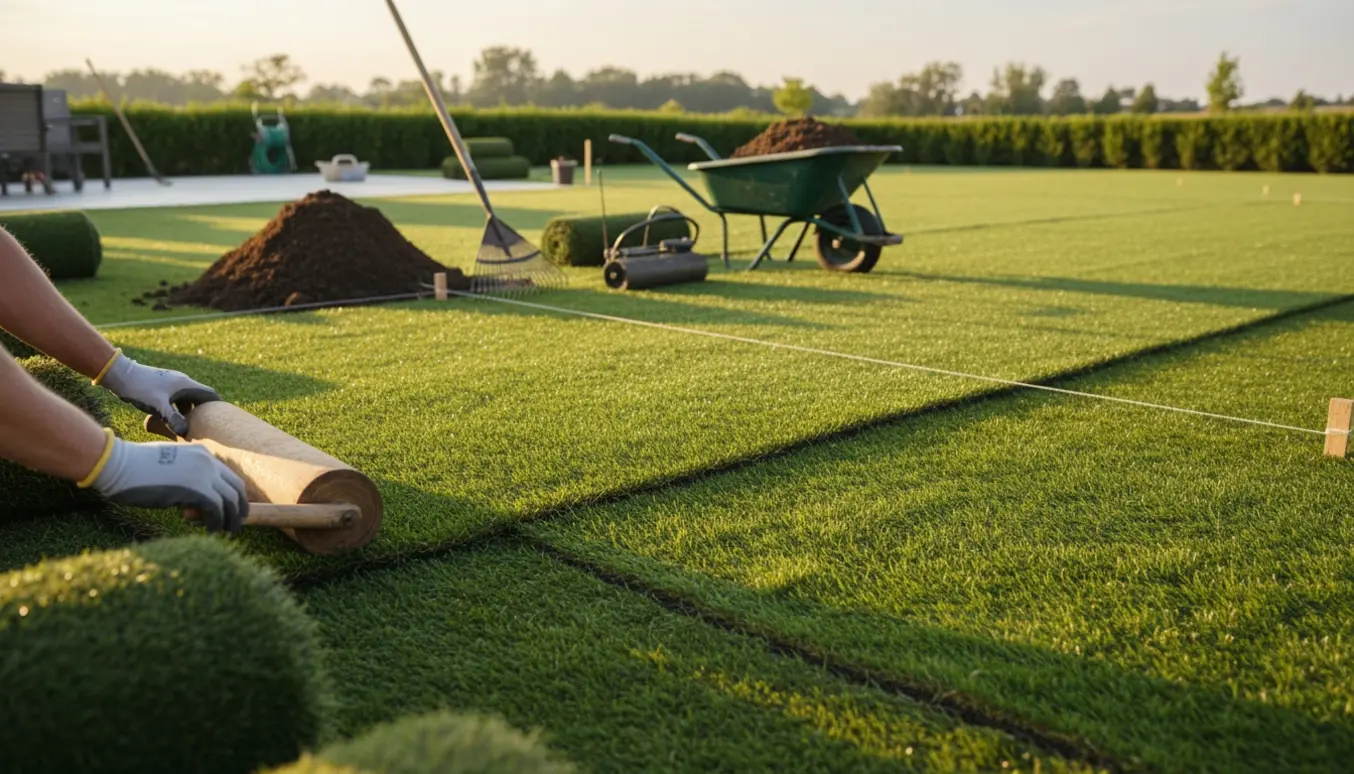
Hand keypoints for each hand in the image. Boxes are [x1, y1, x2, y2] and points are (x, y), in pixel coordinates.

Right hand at [90, 436, 248, 534]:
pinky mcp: (195, 489)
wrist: (116, 464)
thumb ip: (186, 481)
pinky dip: (217, 523)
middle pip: (236, 487)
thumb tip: (193, 504)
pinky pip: (217, 509)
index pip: (228, 476)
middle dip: (239, 508)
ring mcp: (203, 474)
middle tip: (236, 524)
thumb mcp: (168, 470)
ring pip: (230, 500)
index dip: (233, 494)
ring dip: (230, 519)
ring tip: (227, 532)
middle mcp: (207, 461)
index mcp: (201, 453)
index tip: (231, 510)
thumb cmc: (133, 469)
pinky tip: (211, 531)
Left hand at [98, 351, 220, 436]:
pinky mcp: (162, 387)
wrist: (119, 375)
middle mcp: (181, 381)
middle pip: (199, 397)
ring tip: (190, 426)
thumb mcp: (157, 406)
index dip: (218, 406)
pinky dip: (179, 409)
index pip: (209, 394)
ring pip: (187, 399)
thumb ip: (172, 418)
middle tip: (209, 427)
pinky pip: (177, 399)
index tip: (225, 419)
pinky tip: (172, 420)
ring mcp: (171, 383)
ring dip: (190, 411)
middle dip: (204, 411)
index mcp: (185, 384)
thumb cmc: (139, 388)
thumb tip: (186, 432)